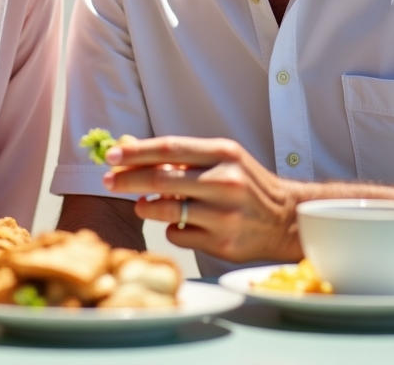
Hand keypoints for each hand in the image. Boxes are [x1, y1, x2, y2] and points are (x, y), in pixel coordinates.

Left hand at [102, 136, 301, 263]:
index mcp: (224, 153)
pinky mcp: (222, 243)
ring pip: (167, 211)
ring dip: (145, 207)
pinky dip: (172, 229)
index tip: (111, 154)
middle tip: (108, 180)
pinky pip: (179, 235)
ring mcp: (224, 215)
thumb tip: (133, 151)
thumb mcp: (222, 159)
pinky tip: (179, 224)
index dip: (136, 152)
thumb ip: (184, 157)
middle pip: (162, 180)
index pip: (170, 149)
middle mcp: (225, 182)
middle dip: (128, 179)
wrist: (284, 218)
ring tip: (140, 205)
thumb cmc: (245, 183)